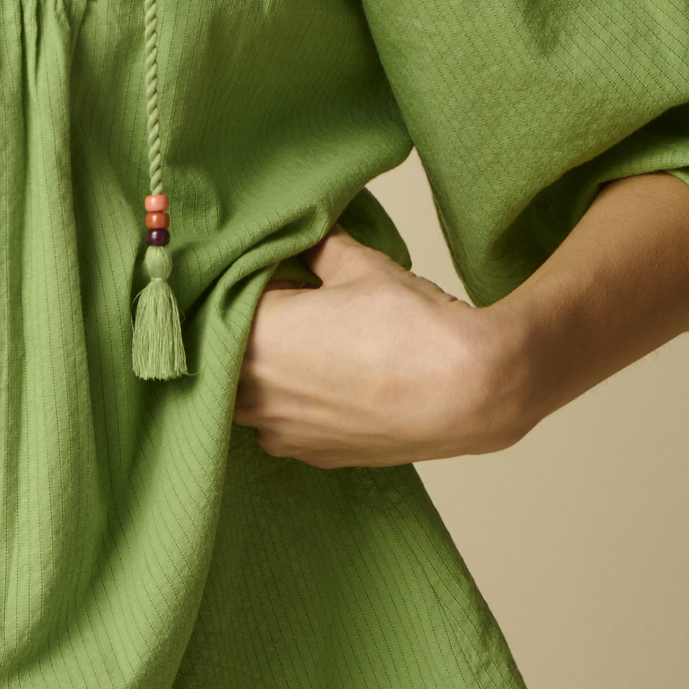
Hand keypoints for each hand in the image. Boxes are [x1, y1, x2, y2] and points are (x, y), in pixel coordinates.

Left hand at [233, 228, 524, 467]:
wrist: (470, 393)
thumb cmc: (413, 329)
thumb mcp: (359, 264)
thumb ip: (316, 245)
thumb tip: (302, 233)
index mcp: (254, 337)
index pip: (218, 302)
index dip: (240, 282)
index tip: (265, 269)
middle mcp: (255, 393)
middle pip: (222, 355)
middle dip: (242, 329)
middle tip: (283, 303)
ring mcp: (281, 431)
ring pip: (244, 396)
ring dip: (261, 371)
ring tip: (305, 344)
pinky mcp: (312, 455)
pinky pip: (279, 425)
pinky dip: (289, 404)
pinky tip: (323, 382)